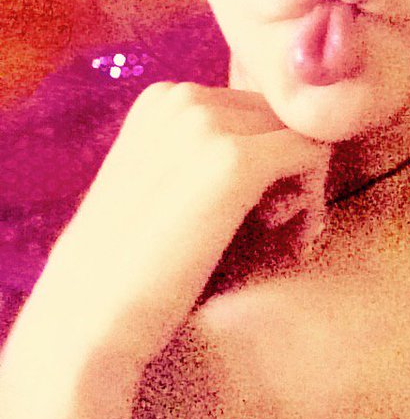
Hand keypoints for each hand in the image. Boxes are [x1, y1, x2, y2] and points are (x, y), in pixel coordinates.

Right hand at [0, 80, 331, 418]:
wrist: (84, 321)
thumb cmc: (127, 267)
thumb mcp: (161, 183)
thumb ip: (205, 153)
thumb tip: (283, 142)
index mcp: (164, 98)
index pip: (254, 107)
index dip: (270, 155)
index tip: (264, 209)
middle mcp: (185, 97)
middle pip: (281, 118)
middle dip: (290, 168)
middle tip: (280, 227)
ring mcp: (209, 124)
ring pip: (302, 134)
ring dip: (304, 184)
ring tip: (283, 236)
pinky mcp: (236, 162)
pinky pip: (314, 154)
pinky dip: (315, 198)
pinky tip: (295, 240)